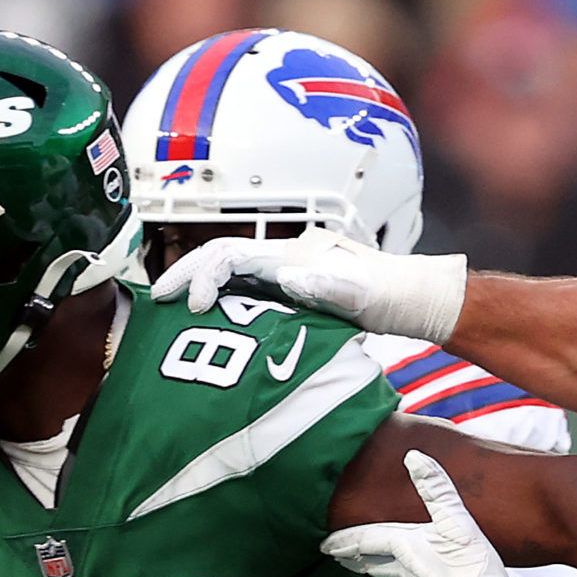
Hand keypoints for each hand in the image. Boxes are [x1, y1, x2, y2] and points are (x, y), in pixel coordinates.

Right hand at [151, 226, 468, 342]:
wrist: (416, 299)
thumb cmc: (393, 295)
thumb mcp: (364, 294)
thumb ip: (329, 284)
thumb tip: (287, 278)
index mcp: (294, 254)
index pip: (231, 254)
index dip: (204, 275)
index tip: (195, 306)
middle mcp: (286, 256)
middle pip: (221, 256)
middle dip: (187, 274)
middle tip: (160, 303)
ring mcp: (290, 270)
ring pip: (231, 270)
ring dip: (201, 285)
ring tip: (173, 311)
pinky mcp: (295, 288)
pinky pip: (247, 288)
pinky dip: (222, 298)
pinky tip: (212, 322)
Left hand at [321, 451, 540, 576]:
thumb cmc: (470, 566)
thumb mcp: (455, 519)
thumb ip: (436, 488)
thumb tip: (414, 457)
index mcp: (406, 546)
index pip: (365, 539)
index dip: (344, 539)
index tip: (325, 543)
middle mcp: (407, 565)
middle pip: (370, 558)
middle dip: (350, 554)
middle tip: (332, 554)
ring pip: (386, 570)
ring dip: (368, 565)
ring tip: (356, 564)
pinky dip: (393, 573)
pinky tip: (402, 575)